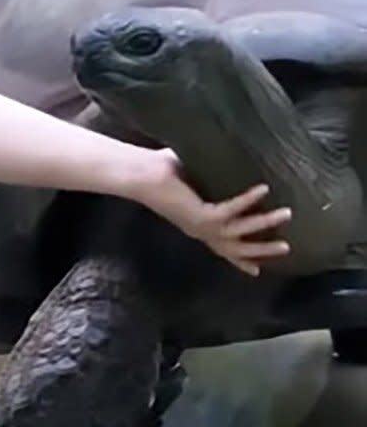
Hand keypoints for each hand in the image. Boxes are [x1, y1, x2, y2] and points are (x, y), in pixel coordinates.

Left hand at [140, 148, 291, 275]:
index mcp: (198, 225)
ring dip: (264, 224)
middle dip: (262, 250)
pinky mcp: (200, 214)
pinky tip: (264, 189)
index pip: (224, 248)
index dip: (241, 261)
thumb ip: (209, 176)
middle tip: (288, 248)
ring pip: (240, 232)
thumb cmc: (161, 171)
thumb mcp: (193, 177)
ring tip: (287, 214)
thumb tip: (226, 155)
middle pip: (237, 248)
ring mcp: (201, 225)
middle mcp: (201, 230)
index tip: (258, 271)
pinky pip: (230, 210)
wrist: (139, 174)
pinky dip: (248, 200)